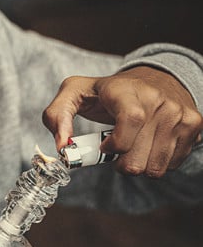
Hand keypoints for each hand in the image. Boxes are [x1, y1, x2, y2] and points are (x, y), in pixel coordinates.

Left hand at [42, 66, 202, 176]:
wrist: (153, 79)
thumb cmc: (106, 92)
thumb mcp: (74, 93)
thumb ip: (56, 116)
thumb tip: (62, 147)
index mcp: (126, 90)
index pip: (131, 120)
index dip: (116, 144)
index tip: (105, 147)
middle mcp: (158, 99)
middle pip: (138, 158)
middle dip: (119, 163)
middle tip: (114, 151)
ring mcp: (179, 113)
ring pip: (155, 167)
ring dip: (137, 165)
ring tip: (132, 147)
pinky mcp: (194, 125)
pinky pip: (171, 165)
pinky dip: (155, 162)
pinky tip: (149, 145)